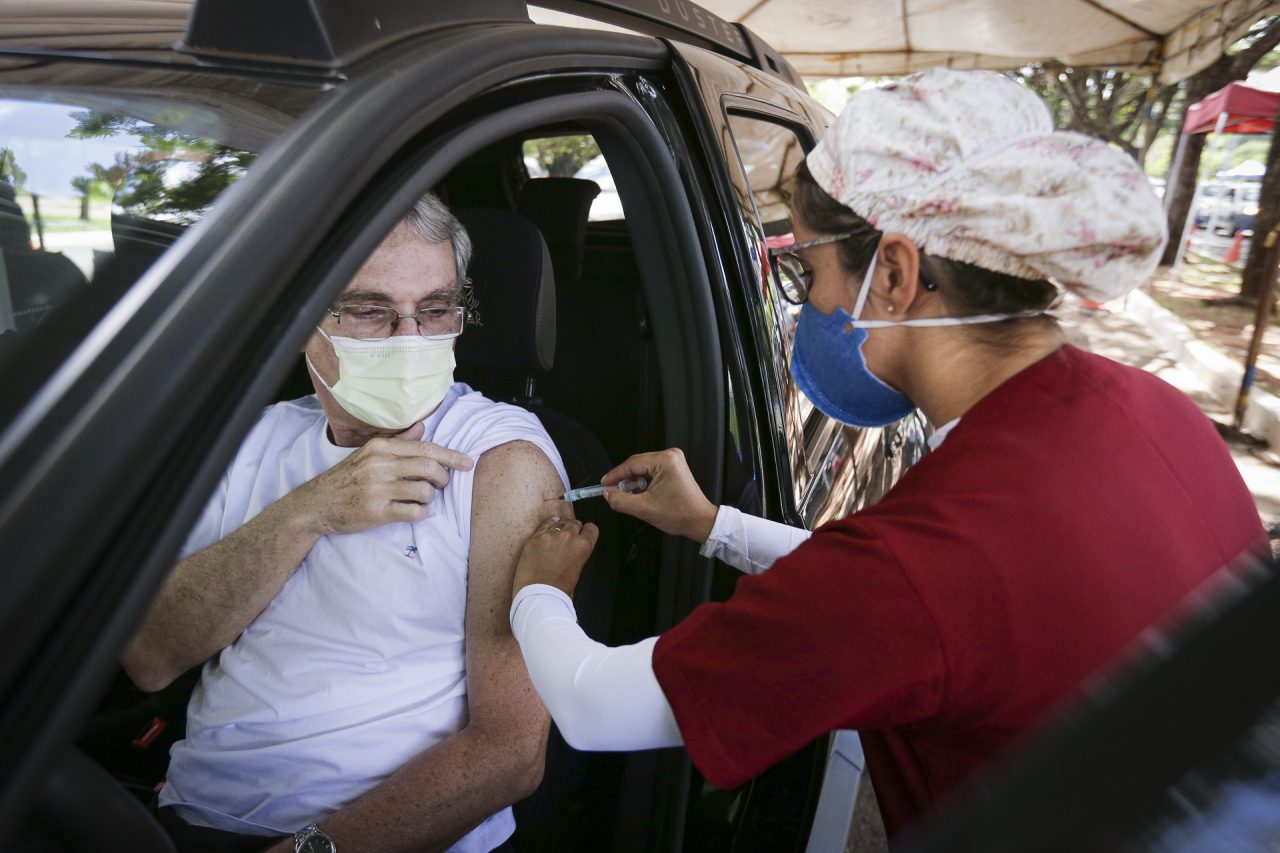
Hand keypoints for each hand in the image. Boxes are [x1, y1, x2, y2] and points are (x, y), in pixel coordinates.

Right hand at [291, 423, 473, 534]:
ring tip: (424, 498)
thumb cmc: (346, 478)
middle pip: (429, 467)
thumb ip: (397, 441)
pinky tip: (416, 511)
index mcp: (380, 448)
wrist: (316, 504)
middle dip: (444, 478)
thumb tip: (423, 426)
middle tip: (442, 484)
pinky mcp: (376, 512)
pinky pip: (413, 513)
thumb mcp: (369, 454)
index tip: (468, 463)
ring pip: (425, 492)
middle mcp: (379, 466)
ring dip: (431, 497)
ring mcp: (378, 489)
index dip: (451, 456)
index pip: (426, 448)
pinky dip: (421, 513)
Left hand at [514, 517, 598, 597]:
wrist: (539, 593)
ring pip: (560, 521)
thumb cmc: (560, 588)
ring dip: (560, 527)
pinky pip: (545, 524)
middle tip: (567, 539)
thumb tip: (573, 548)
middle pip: (575, 523)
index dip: (586, 532)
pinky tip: (546, 532)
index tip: (582, 535)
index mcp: (583, 546)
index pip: (591, 529)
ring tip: (555, 536)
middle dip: (572, 530)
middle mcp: (569, 536)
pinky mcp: (536, 536)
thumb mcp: (578, 569)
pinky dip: (547, 527)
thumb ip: (578, 553)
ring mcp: (551, 534)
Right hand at [601, 448, 716, 542]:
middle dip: (624, 479)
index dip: (615, 475)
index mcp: (665, 460)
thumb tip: (607, 493)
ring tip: (629, 496)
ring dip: (634, 482)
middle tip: (612, 492)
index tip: (603, 484)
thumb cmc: (678, 515)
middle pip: (637, 464)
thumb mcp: (644, 509)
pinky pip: (651, 471)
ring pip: (643, 468)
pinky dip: (643, 482)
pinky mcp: (674, 467)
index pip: (632, 464)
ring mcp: (673, 460)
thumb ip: (621, 500)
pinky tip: (640, 494)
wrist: (700, 521)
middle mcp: (670, 455)